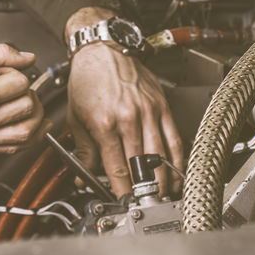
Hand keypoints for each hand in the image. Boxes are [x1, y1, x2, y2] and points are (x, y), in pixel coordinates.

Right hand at [0, 44, 46, 152]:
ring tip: (25, 103)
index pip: (20, 85)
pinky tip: (25, 124)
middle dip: (29, 93)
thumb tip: (27, 58)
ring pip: (26, 135)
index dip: (17, 73)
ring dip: (34, 117)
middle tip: (16, 85)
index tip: (5, 71)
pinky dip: (25, 137)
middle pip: (28, 110)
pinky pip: (10, 149)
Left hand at [66, 41, 183, 199]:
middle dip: (145, 190)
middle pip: (141, 165)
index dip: (122, 190)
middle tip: (147, 205)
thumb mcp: (76, 116)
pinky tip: (177, 171)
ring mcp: (148, 112)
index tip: (124, 202)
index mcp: (105, 123)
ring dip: (165, 179)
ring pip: (161, 155)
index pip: (117, 168)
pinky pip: (174, 137)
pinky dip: (177, 158)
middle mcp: (129, 118)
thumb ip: (83, 150)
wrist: (103, 49)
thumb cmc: (88, 79)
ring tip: (165, 195)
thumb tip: (83, 175)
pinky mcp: (161, 105)